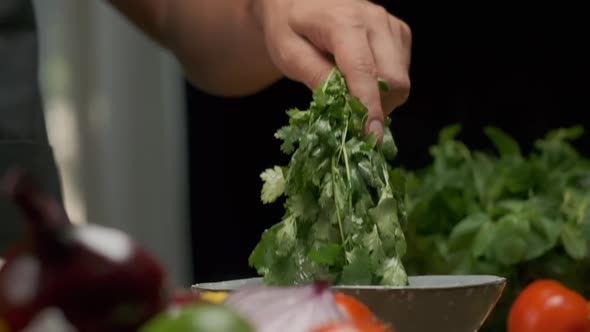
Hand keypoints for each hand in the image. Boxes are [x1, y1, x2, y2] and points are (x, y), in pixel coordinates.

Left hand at [252, 0, 411, 138]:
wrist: (301, 2)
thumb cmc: (289, 27)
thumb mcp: (288, 53)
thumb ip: (316, 77)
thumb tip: (343, 107)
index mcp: (345, 22)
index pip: (365, 71)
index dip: (369, 108)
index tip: (370, 136)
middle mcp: (375, 20)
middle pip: (394, 79)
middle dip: (376, 106)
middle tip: (349, 116)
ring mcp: (391, 25)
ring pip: (401, 80)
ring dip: (380, 98)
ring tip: (350, 92)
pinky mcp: (399, 34)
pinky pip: (402, 72)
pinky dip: (384, 86)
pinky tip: (361, 79)